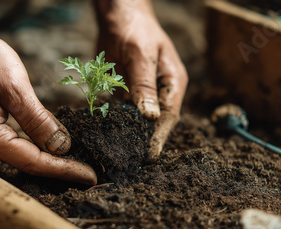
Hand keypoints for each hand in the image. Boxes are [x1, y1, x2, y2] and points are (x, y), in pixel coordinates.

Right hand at [0, 29, 96, 184]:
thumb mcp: (15, 86)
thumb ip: (38, 120)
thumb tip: (62, 147)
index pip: (33, 162)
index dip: (64, 169)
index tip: (90, 177)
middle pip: (26, 164)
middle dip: (58, 168)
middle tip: (89, 174)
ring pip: (19, 157)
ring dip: (47, 159)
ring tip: (78, 164)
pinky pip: (11, 147)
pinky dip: (33, 148)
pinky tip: (53, 148)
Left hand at [95, 0, 187, 160]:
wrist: (119, 13)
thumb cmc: (134, 28)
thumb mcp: (139, 55)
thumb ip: (144, 85)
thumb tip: (151, 117)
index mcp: (173, 82)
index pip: (169, 116)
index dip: (159, 137)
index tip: (149, 155)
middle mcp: (162, 90)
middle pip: (156, 122)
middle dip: (144, 141)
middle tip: (130, 161)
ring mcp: (145, 92)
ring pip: (140, 120)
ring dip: (130, 135)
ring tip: (118, 154)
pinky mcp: (130, 91)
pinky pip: (125, 111)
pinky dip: (117, 122)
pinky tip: (107, 135)